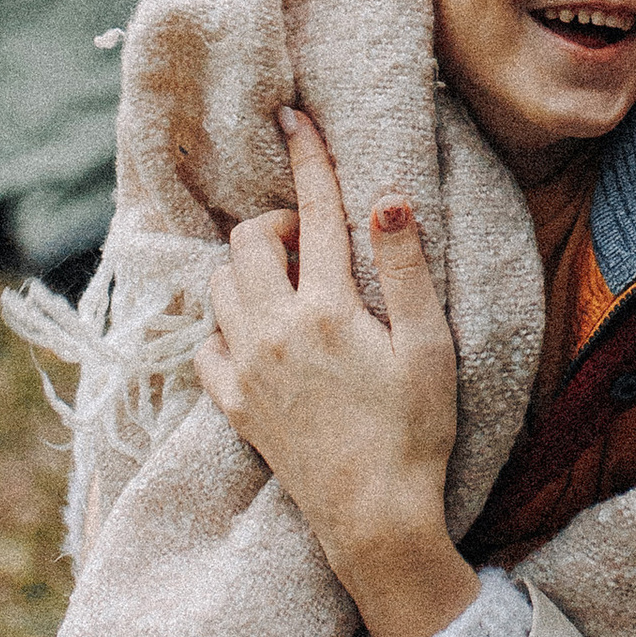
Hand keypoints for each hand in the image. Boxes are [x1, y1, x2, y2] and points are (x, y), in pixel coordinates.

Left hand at [195, 110, 478, 636]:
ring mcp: (246, 369)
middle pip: (249, 241)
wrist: (374, 520)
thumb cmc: (414, 432)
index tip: (293, 116)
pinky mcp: (233, 405)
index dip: (306, 157)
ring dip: (249, 270)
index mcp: (327, 309)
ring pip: (219, 287)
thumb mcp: (430, 347)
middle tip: (319, 247)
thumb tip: (386, 195)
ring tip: (293, 287)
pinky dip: (225, 325)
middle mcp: (274, 331)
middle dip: (279, 225)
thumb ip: (406, 268)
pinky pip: (205, 344)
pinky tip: (258, 335)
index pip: (316, 212)